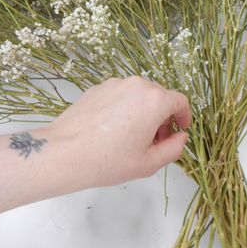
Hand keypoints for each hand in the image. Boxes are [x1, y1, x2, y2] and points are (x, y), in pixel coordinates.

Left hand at [43, 76, 190, 189]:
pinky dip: (124, 108)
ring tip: (132, 137)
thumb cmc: (107, 161)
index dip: (184, 116)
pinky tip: (113, 130)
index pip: (180, 101)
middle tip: (155, 141)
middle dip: (163, 117)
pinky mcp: (97, 88)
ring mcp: (115, 84)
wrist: (62, 154)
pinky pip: (120, 95)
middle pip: (160, 96)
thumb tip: (180, 137)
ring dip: (143, 111)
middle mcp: (137, 85)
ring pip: (139, 95)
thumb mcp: (149, 163)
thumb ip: (174, 148)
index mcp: (154, 100)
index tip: (180, 129)